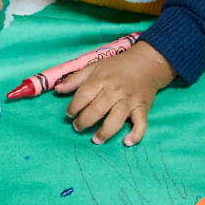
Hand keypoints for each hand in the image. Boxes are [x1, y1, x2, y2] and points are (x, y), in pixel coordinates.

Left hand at [56, 41, 174, 145]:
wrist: (146, 63)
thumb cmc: (117, 66)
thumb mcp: (95, 67)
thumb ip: (76, 79)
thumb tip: (58, 90)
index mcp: (102, 79)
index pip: (84, 95)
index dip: (73, 107)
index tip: (69, 114)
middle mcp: (115, 90)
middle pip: (97, 109)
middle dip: (84, 121)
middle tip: (78, 127)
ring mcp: (130, 100)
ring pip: (116, 119)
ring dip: (105, 132)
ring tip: (96, 139)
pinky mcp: (142, 108)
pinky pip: (141, 124)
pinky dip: (136, 134)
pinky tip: (127, 142)